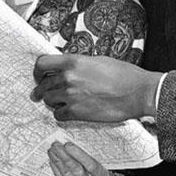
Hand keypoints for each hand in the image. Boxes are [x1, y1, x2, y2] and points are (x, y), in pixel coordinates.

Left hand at [32, 54, 160, 122]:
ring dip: (53, 101)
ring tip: (61, 102)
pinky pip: (58, 115)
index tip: (39, 76)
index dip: (38, 71)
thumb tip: (68, 68)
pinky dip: (61, 114)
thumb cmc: (124, 75)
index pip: (42, 63)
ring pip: (48, 100)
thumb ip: (78, 64)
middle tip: (43, 93)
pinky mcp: (76, 112)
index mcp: (73, 61)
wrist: (138, 92)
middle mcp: (68, 77)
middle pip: (43, 84)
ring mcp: (70, 95)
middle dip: (43, 89)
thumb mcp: (98, 61)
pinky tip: (68, 112)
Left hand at [48, 141, 114, 175]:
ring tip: (52, 151)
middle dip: (64, 156)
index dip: (78, 155)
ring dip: (57, 162)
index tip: (68, 145)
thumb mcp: (104, 170)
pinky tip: (53, 163)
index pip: (90, 165)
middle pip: (75, 170)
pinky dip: (56, 171)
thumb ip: (90, 160)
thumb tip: (75, 147)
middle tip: (56, 145)